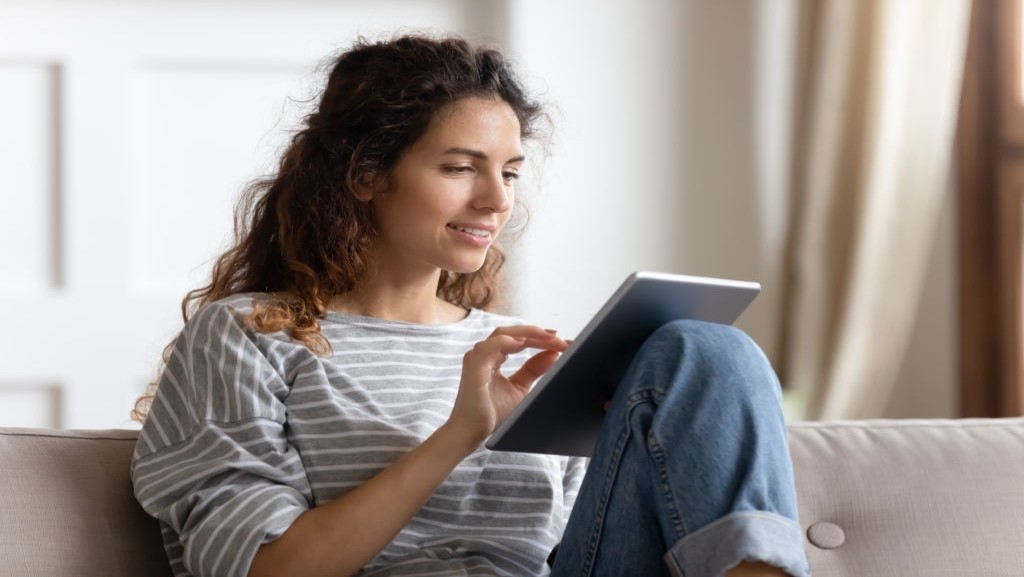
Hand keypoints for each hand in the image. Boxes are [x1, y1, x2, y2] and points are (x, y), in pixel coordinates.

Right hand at [447, 325, 567, 445]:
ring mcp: (478, 358)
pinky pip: (489, 346)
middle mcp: (485, 354)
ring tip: (549, 338)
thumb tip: (553, 354)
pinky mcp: (473, 366)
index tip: (562, 342)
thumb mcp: (521, 389)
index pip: (520, 340)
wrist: (471, 434)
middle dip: (539, 334)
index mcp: (494, 357)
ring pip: (503, 334)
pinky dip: (507, 341)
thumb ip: (534, 371)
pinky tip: (523, 342)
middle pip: (514, 333)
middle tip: (560, 338)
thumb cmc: (491, 414)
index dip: (541, 339)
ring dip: (528, 334)